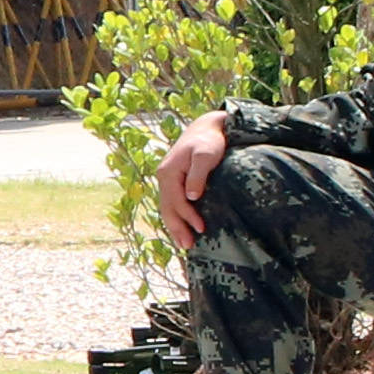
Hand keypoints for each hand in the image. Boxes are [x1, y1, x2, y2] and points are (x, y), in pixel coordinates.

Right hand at [152, 112, 230, 252]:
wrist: (207, 127)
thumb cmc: (209, 141)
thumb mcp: (205, 155)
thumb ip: (197, 175)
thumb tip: (191, 196)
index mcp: (168, 172)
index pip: (176, 200)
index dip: (187, 216)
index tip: (201, 228)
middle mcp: (164, 177)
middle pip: (167, 208)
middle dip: (176, 228)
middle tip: (187, 246)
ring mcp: (168, 179)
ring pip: (167, 207)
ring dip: (174, 226)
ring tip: (183, 244)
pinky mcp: (175, 181)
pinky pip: (172, 203)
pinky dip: (175, 217)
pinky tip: (181, 227)